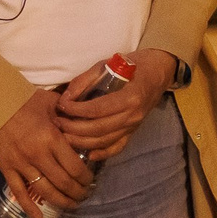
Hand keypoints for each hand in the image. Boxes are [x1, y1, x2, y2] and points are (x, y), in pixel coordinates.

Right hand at [0, 88, 92, 210]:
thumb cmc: (26, 101)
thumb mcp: (53, 103)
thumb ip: (71, 114)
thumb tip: (89, 120)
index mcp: (52, 138)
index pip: (75, 167)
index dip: (85, 178)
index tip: (90, 181)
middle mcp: (38, 155)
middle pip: (63, 182)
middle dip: (77, 193)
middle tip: (83, 195)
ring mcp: (21, 164)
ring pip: (44, 191)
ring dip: (61, 201)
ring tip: (71, 205)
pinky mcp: (6, 168)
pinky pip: (19, 192)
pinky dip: (29, 207)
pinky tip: (39, 216)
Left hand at [56, 49, 177, 162]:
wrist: (159, 72)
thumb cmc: (134, 65)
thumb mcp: (108, 64)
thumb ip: (86, 80)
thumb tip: (66, 97)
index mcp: (129, 97)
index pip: (97, 109)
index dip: (76, 110)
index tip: (61, 105)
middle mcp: (133, 115)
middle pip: (98, 129)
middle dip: (74, 127)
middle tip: (57, 122)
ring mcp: (134, 126)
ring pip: (104, 141)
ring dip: (81, 141)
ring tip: (64, 135)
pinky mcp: (133, 132)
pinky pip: (117, 148)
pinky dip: (101, 153)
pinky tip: (87, 153)